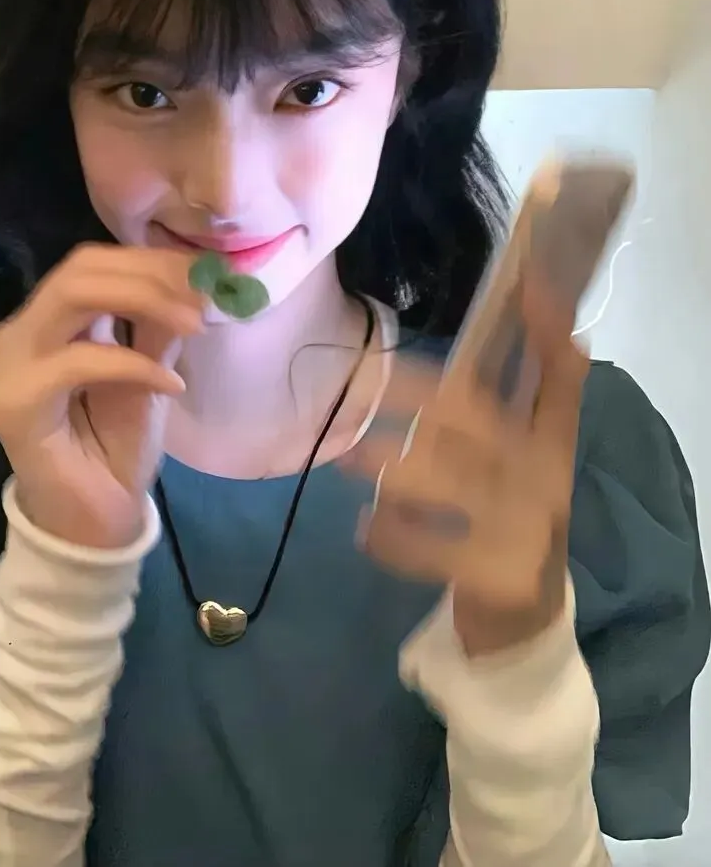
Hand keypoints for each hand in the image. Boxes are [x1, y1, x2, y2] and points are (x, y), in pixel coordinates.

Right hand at [0, 243, 202, 549]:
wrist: (93, 523)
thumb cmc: (114, 450)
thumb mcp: (149, 375)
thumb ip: (159, 328)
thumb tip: (195, 280)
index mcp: (52, 321)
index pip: (93, 263)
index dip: (151, 259)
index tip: (207, 271)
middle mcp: (23, 332)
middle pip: (80, 269)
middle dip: (150, 275)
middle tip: (203, 296)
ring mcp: (12, 365)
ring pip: (72, 298)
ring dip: (144, 302)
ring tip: (195, 324)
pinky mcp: (15, 402)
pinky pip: (78, 362)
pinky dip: (132, 363)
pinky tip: (170, 382)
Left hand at [345, 279, 589, 655]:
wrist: (523, 623)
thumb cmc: (509, 525)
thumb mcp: (524, 464)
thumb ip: (525, 399)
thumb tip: (537, 308)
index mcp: (548, 447)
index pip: (556, 381)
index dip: (547, 336)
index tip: (534, 284)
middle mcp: (545, 481)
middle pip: (474, 421)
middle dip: (410, 397)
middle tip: (356, 385)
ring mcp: (526, 531)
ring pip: (446, 480)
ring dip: (389, 465)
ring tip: (350, 458)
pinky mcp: (497, 575)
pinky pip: (430, 545)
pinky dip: (390, 535)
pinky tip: (366, 528)